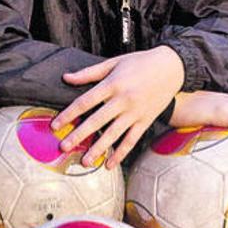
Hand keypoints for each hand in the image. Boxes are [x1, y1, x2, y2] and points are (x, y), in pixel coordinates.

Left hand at [51, 46, 183, 168]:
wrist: (172, 67)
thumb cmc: (140, 62)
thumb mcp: (114, 62)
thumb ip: (89, 72)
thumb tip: (66, 78)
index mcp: (112, 84)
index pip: (85, 102)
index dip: (69, 114)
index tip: (55, 125)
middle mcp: (123, 100)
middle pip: (96, 121)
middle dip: (78, 135)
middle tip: (63, 147)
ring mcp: (135, 113)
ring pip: (113, 134)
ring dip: (98, 149)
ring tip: (85, 161)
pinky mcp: (145, 121)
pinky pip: (131, 140)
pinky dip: (121, 153)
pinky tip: (110, 164)